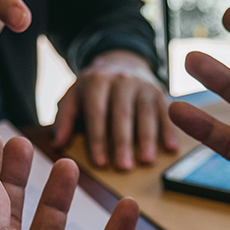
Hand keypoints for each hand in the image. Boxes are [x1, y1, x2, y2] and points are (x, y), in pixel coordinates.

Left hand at [54, 50, 179, 169]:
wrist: (121, 61)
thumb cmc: (94, 88)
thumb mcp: (74, 96)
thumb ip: (65, 118)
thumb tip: (58, 142)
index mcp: (97, 81)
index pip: (97, 112)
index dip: (98, 139)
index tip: (100, 162)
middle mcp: (121, 80)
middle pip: (122, 114)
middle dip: (123, 142)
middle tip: (124, 167)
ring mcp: (143, 85)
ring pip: (146, 113)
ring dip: (147, 138)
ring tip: (146, 161)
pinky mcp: (159, 92)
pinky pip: (165, 112)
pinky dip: (169, 130)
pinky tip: (170, 148)